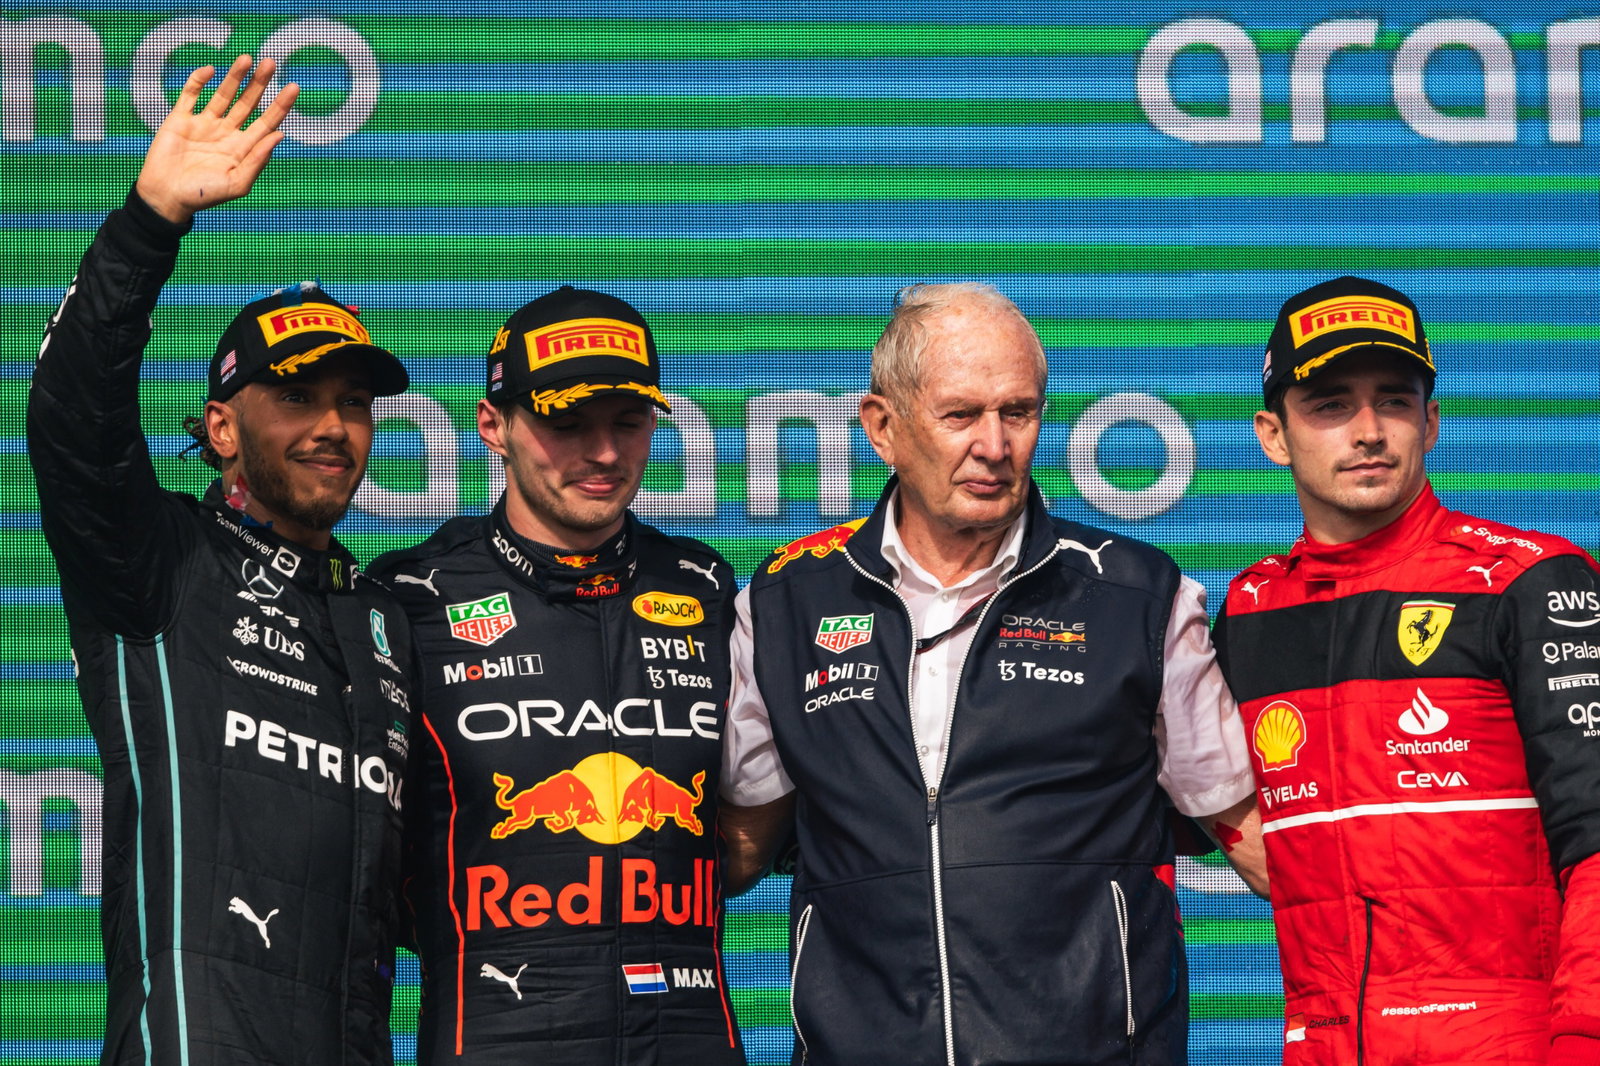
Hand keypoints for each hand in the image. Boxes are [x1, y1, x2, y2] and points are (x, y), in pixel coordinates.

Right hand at [134, 55, 299, 223]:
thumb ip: (258, 160)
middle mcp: (226, 133)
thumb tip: (279, 135)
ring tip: (247, 58)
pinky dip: (199, 81)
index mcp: (242, 149)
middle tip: (271, 63)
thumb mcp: (237, 183)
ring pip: (223, 94)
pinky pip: (191, 94)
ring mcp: (203, 124)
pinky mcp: (180, 119)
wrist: (165, 197)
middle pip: (248, 103)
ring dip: (235, 76)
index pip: (267, 123)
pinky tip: (211, 70)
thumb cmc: (203, 196)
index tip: (293, 87)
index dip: (280, 105)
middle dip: (260, 84)